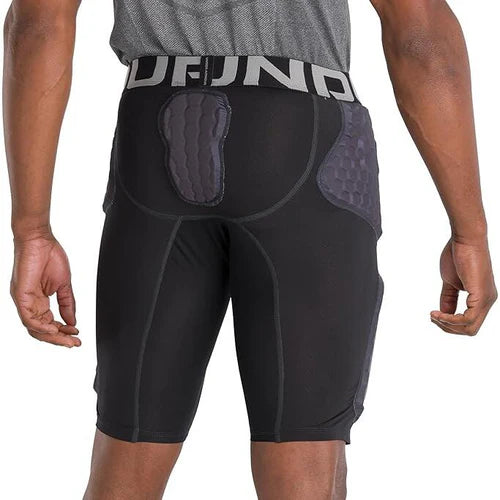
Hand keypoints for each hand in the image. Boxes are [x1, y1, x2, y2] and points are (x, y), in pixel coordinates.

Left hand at [10, 230, 80, 347]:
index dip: (63, 332)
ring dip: (52, 336)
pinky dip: (40, 326)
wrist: (40, 239)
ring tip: (67, 339)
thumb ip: (67, 304)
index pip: (49, 324)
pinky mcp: (20, 295)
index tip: (77, 335)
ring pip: (34, 328)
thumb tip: (72, 321)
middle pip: (41, 330)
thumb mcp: (64, 284)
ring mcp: (23, 300)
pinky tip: (54, 329)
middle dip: (59, 339)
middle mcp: (29, 303)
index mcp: (38, 301)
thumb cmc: (49, 256)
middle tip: (74, 344)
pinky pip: (27, 318)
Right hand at [431, 237, 496, 335]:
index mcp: (482, 298)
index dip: (449, 323)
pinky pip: (467, 319)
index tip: (433, 314)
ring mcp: (487, 299)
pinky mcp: (481, 296)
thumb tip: (443, 313)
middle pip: (470, 330)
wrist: (465, 239)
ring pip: (470, 328)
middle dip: (448, 327)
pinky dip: (450, 319)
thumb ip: (448, 298)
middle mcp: (488, 301)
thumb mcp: (450, 282)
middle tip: (432, 317)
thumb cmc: (458, 254)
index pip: (468, 322)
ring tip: (433, 315)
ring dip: (448, 325)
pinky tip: (438, 313)